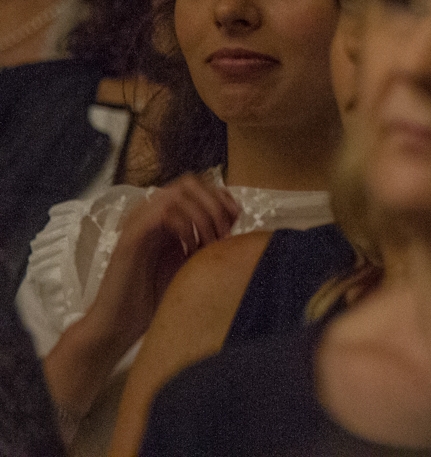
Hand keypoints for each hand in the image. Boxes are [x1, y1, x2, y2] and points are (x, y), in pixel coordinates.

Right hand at [86, 175, 240, 350]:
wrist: (120, 324)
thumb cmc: (156, 295)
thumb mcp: (192, 261)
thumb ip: (209, 238)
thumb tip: (235, 219)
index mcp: (165, 216)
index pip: (197, 186)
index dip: (221, 197)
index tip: (236, 220)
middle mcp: (150, 213)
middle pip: (189, 183)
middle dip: (214, 204)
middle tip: (223, 235)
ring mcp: (138, 223)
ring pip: (177, 194)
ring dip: (202, 216)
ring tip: (209, 244)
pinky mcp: (130, 239)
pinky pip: (161, 214)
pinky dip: (184, 227)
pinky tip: (190, 250)